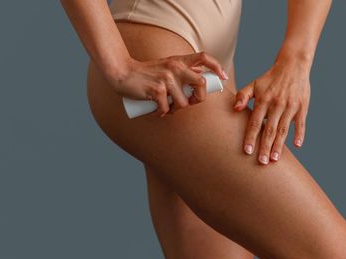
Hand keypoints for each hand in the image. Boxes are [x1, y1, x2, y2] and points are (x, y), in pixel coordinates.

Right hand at [106, 52, 228, 116]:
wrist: (122, 73)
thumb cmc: (147, 74)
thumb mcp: (167, 68)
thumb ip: (183, 72)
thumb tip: (202, 81)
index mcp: (179, 60)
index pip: (204, 57)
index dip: (217, 67)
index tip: (223, 77)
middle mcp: (175, 67)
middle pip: (201, 84)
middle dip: (198, 99)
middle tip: (188, 104)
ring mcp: (166, 78)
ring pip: (183, 103)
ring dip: (175, 110)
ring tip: (166, 107)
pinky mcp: (157, 89)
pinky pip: (166, 109)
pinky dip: (161, 113)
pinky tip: (155, 111)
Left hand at [233, 58, 310, 164]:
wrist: (293, 65)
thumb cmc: (270, 78)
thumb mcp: (254, 84)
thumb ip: (243, 96)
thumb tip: (235, 109)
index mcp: (263, 100)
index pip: (255, 122)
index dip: (251, 137)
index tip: (248, 151)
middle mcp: (277, 104)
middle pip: (269, 130)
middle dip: (265, 147)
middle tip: (261, 162)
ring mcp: (290, 106)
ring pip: (284, 129)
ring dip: (279, 145)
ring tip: (274, 159)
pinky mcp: (302, 107)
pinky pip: (300, 123)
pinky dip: (300, 134)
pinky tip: (297, 146)